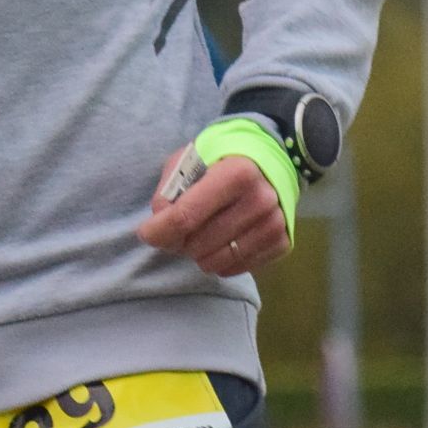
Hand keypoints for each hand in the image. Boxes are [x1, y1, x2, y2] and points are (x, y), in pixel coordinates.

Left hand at [135, 145, 289, 279]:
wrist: (268, 162)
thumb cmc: (221, 159)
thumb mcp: (189, 159)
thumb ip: (170, 188)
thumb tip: (160, 222)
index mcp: (237, 173)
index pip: (186, 216)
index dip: (159, 230)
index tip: (146, 233)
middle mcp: (260, 200)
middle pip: (198, 243)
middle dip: (178, 241)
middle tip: (179, 228)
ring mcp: (274, 224)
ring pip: (215, 262)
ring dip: (197, 253)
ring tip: (199, 234)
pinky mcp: (281, 244)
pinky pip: (235, 268)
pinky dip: (219, 261)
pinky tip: (220, 241)